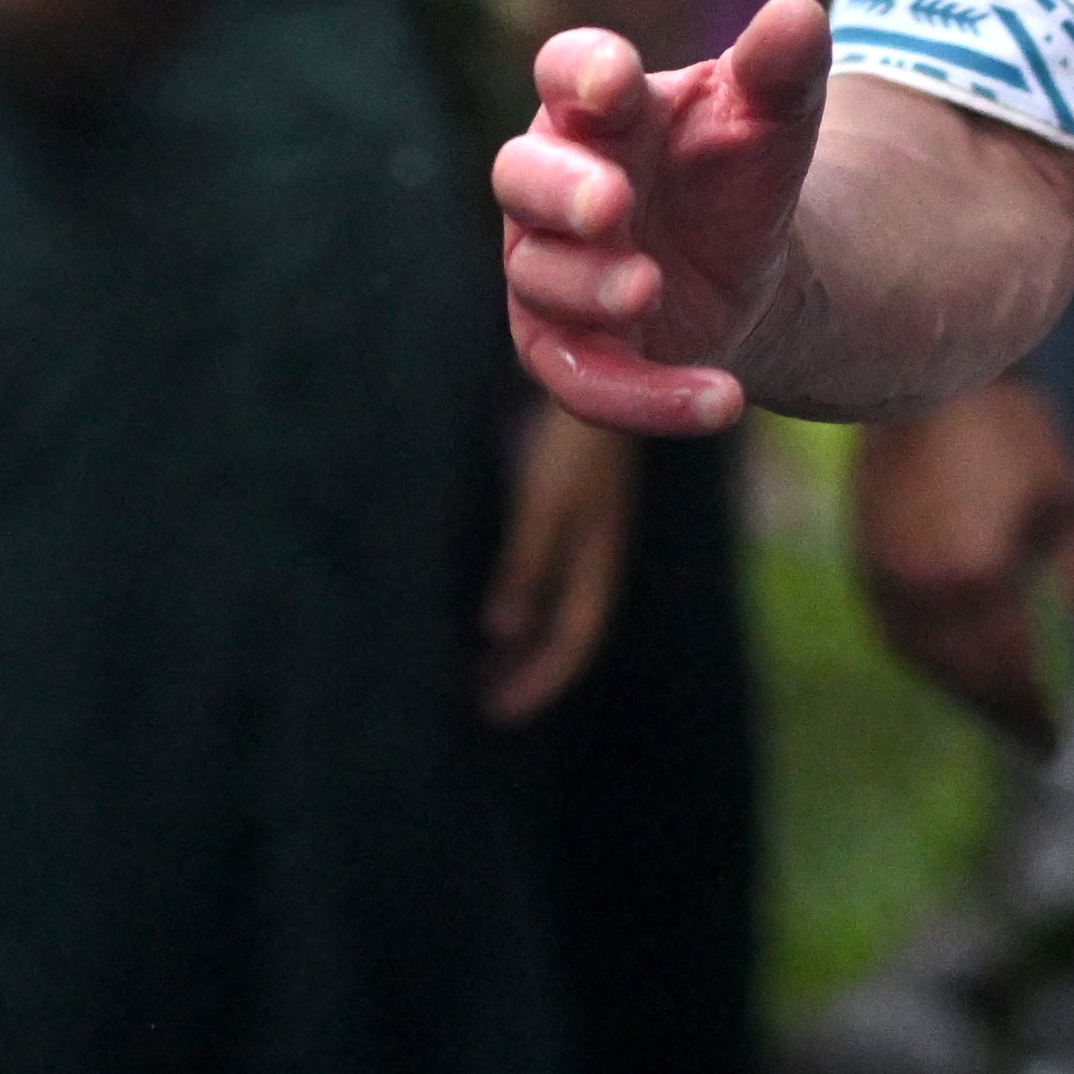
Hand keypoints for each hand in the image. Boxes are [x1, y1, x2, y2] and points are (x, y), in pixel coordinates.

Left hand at [477, 404, 635, 720]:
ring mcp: (578, 517)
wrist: (601, 356)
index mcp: (598, 556)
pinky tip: (482, 592)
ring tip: (472, 662)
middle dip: (524, 667)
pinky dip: (512, 588)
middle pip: (561, 624)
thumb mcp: (547, 503)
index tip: (493, 717)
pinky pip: (536, 560)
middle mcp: (591, 544)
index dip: (537, 681)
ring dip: (516, 632)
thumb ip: (527, 563)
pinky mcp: (558, 489)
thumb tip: (499, 633)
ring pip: (548, 594)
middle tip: (477, 703)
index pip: (573, 639)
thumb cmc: (572, 432)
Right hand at [496, 0, 829, 433]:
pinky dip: (644, 399)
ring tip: (650, 288)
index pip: (563, 71)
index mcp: (595, 109)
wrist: (749, 267)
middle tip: (612, 202)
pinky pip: (584, 381)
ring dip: (592, 287)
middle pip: (522, 176)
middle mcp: (553, 185)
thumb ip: (781, 70)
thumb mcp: (770, 119)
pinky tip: (721, 401)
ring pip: (541, 280)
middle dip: (560, 189)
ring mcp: (551, 270)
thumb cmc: (736, 168)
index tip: (617, 77)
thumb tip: (801, 12)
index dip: (581, 71)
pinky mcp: (572, 350)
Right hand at [851, 378, 1073, 739]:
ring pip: (927, 662)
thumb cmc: (1011, 431)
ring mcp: (887, 576)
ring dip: (965, 693)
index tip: (1062, 744)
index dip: (1036, 711)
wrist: (930, 372)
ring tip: (1003, 710)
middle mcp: (925, 590)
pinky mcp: (867, 558)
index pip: (1011, 669)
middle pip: (966, 677)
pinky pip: (898, 633)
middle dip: (1004, 712)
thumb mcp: (1062, 504)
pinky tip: (955, 666)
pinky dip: (930, 661)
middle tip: (1038, 741)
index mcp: (978, 578)